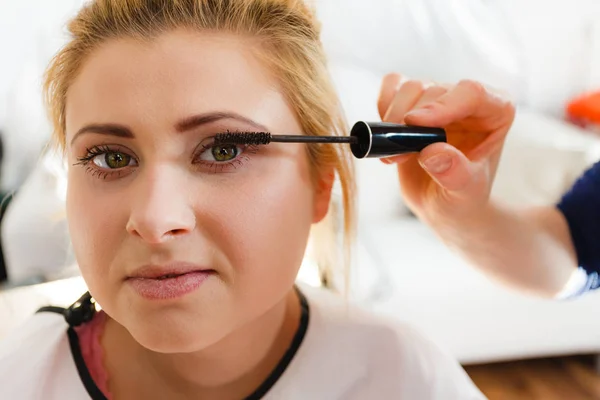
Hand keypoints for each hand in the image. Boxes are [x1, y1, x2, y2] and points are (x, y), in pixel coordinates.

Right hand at [377, 74, 515, 225]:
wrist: (442, 205)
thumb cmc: (462, 199)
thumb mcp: (464, 194)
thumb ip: (455, 173)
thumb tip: (434, 152)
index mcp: (496, 112)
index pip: (472, 93)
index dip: (441, 105)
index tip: (413, 124)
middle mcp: (467, 100)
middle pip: (433, 90)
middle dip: (408, 121)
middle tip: (397, 156)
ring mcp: (438, 98)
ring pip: (410, 88)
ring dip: (392, 120)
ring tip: (394, 156)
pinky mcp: (412, 102)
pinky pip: (392, 86)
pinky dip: (383, 106)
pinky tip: (386, 135)